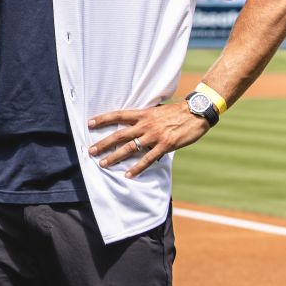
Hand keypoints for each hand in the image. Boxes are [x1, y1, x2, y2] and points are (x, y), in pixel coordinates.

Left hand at [87, 102, 209, 178]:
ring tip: (103, 164)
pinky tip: (128, 175)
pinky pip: (148, 159)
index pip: (118, 115)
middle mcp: (146, 124)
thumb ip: (145, 117)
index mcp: (143, 114)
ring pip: (130, 148)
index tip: (89, 124)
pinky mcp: (165, 145)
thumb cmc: (177, 111)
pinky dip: (137, 168)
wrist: (196, 112)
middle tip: (91, 151)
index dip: (103, 119)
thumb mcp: (157, 110)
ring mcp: (154, 135)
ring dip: (115, 156)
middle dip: (103, 143)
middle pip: (119, 134)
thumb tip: (133, 124)